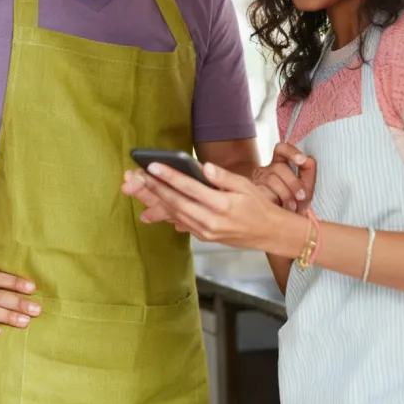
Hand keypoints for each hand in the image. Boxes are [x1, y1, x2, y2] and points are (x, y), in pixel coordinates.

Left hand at [122, 161, 295, 251]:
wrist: (269, 233)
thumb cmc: (258, 206)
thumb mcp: (246, 186)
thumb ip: (223, 177)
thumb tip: (204, 167)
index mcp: (222, 206)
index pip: (191, 188)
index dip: (170, 177)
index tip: (153, 166)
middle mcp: (211, 222)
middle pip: (176, 203)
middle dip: (153, 189)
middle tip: (134, 177)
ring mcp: (206, 232)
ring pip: (174, 214)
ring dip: (153, 201)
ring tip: (136, 189)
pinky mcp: (203, 237)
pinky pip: (180, 223)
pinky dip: (164, 214)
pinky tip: (149, 207)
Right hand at [252, 143, 316, 213]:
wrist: (282, 224)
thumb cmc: (295, 204)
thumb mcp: (306, 187)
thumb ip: (308, 170)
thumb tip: (307, 159)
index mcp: (280, 164)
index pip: (281, 149)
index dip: (291, 151)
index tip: (302, 160)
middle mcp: (267, 170)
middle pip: (279, 167)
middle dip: (293, 183)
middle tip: (302, 197)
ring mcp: (257, 180)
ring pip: (271, 180)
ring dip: (286, 195)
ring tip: (292, 207)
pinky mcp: (251, 192)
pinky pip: (263, 192)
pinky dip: (276, 201)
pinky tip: (280, 208)